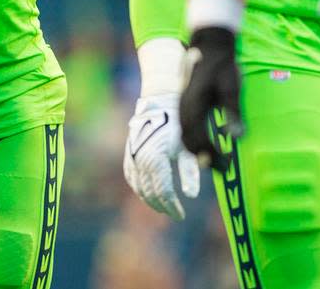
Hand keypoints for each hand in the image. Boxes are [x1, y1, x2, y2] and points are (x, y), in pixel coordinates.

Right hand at [123, 94, 199, 219]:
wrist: (158, 104)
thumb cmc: (177, 125)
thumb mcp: (187, 147)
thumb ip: (190, 172)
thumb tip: (190, 195)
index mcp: (156, 161)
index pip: (163, 193)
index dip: (172, 207)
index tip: (182, 216)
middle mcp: (140, 161)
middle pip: (150, 192)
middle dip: (161, 206)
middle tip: (173, 213)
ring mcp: (132, 158)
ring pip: (138, 187)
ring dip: (149, 199)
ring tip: (162, 206)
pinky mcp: (129, 154)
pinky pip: (131, 177)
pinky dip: (138, 188)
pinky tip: (147, 192)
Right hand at [179, 27, 241, 171]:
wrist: (210, 46)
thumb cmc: (223, 67)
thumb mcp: (232, 89)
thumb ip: (234, 113)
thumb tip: (237, 137)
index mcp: (193, 106)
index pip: (198, 139)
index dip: (211, 155)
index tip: (227, 166)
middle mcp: (183, 108)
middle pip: (188, 140)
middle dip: (204, 156)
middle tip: (223, 168)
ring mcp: (182, 105)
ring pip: (185, 135)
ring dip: (198, 149)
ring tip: (215, 159)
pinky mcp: (185, 103)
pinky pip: (186, 128)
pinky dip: (195, 140)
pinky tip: (208, 142)